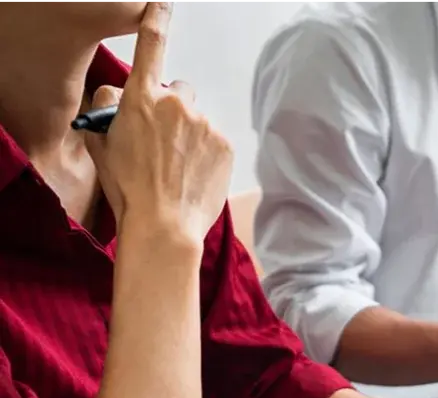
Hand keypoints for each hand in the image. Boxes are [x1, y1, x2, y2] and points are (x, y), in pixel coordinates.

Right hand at [84, 0, 232, 243]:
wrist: (164, 224)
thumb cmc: (128, 187)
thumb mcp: (101, 143)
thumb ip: (107, 108)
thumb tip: (118, 93)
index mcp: (142, 98)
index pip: (152, 46)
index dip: (157, 19)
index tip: (162, 3)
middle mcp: (177, 103)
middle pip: (179, 91)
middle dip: (172, 108)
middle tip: (162, 141)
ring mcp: (205, 123)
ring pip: (197, 118)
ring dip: (190, 133)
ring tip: (177, 166)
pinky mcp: (225, 143)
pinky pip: (215, 138)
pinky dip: (206, 151)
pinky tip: (194, 173)